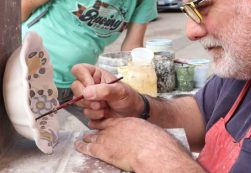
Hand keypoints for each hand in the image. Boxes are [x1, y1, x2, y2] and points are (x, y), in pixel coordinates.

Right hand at [71, 64, 141, 119]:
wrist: (132, 114)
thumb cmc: (128, 97)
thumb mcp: (119, 91)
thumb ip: (104, 90)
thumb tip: (86, 93)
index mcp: (97, 74)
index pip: (79, 69)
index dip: (83, 78)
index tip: (91, 87)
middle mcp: (90, 84)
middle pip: (75, 86)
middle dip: (86, 97)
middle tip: (100, 102)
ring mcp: (88, 98)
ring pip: (77, 101)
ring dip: (91, 108)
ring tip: (105, 108)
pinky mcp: (89, 110)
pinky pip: (84, 113)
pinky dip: (94, 116)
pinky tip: (104, 114)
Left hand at [75, 117, 196, 171]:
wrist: (150, 149)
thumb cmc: (153, 141)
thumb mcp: (146, 131)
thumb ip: (139, 131)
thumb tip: (141, 136)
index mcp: (126, 121)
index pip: (112, 119)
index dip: (107, 121)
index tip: (104, 122)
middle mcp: (115, 127)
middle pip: (101, 126)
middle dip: (95, 127)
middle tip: (90, 126)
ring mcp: (108, 138)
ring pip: (93, 136)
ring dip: (88, 137)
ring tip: (83, 137)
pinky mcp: (103, 150)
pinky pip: (88, 148)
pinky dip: (82, 146)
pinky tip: (77, 145)